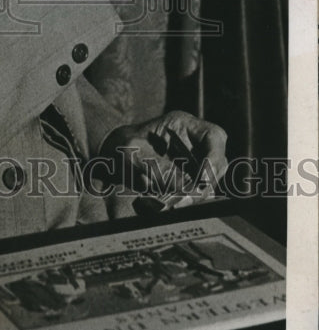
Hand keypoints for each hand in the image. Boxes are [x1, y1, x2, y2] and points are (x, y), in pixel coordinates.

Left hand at [99, 110, 227, 205]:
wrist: (111, 156)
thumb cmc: (122, 147)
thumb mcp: (135, 154)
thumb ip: (159, 170)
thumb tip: (185, 190)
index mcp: (184, 125)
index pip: (214, 136)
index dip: (214, 157)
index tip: (203, 179)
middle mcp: (194, 142)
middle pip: (218, 162)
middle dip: (205, 183)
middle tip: (185, 199)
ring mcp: (194, 160)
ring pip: (209, 181)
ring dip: (194, 195)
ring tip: (172, 204)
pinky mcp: (189, 178)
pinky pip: (196, 192)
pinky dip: (184, 200)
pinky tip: (167, 204)